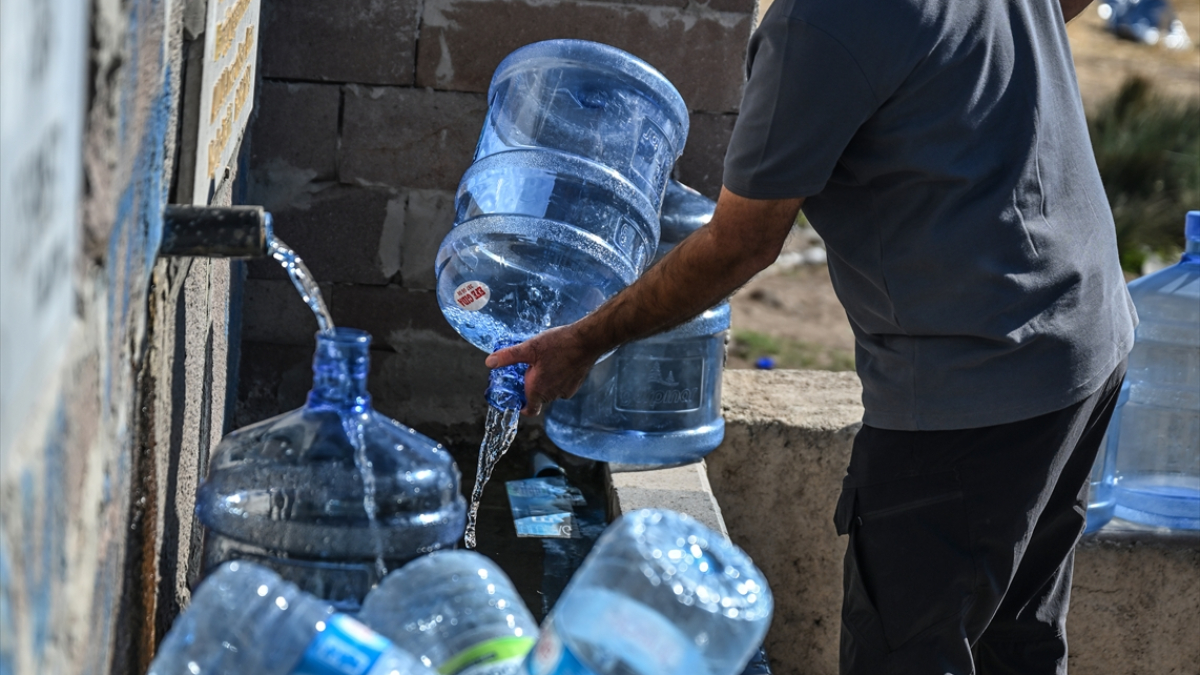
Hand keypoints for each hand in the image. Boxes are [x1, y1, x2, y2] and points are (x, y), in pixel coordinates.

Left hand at [485, 324, 603, 416]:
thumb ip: (508, 357)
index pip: (529, 411)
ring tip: (542, 363)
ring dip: (545, 381)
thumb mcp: (529, 348)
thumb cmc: (559, 344)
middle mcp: (553, 394)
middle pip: (538, 398)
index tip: (517, 398)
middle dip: (531, 387)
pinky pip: (562, 385)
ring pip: (551, 391)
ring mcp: (566, 390)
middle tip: (527, 371)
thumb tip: (489, 362)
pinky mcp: (576, 384)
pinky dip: (557, 377)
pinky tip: (557, 361)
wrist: (588, 341)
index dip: (521, 407)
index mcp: (538, 390)